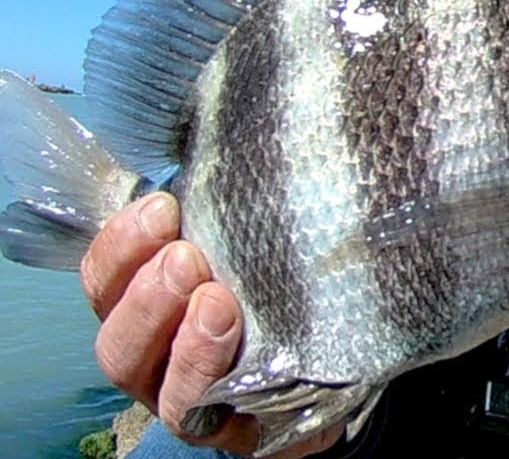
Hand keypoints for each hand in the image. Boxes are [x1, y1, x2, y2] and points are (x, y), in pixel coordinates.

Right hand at [80, 193, 342, 457]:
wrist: (338, 358)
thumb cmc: (280, 286)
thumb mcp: (250, 242)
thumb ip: (230, 211)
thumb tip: (239, 141)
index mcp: (147, 303)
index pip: (106, 277)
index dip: (122, 244)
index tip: (163, 206)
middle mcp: (156, 357)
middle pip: (116, 339)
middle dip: (148, 294)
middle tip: (188, 257)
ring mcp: (189, 400)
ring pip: (159, 385)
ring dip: (186, 342)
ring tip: (219, 302)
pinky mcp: (234, 430)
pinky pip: (212, 416)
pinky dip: (220, 381)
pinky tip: (245, 351)